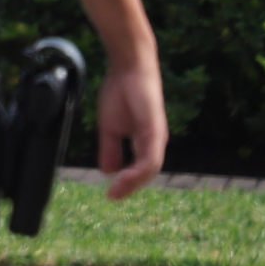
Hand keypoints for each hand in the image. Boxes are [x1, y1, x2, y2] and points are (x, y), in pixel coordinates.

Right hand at [99, 58, 168, 198]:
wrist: (128, 68)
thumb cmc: (121, 92)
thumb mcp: (110, 126)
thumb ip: (110, 149)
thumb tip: (107, 172)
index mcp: (145, 142)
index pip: (140, 169)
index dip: (127, 183)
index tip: (110, 195)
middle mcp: (155, 142)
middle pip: (147, 173)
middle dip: (130, 188)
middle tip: (112, 197)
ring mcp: (156, 136)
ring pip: (150, 169)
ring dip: (133, 183)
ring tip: (116, 191)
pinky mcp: (154, 130)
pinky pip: (150, 157)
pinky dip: (138, 171)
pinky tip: (124, 177)